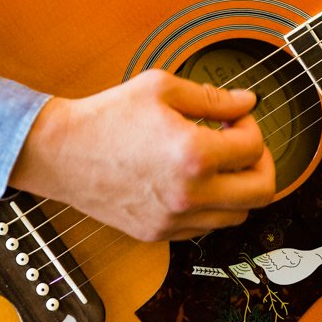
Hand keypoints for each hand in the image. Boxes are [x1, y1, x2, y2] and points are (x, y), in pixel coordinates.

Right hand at [9, 70, 275, 241]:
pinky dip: (213, 206)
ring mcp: (174, 219)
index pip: (255, 148)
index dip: (251, 126)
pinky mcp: (158, 233)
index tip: (236, 119)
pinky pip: (207, 226)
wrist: (60, 152)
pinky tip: (195, 180)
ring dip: (239, 187)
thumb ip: (214, 97)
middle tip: (244, 146)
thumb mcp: (163, 88)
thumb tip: (248, 102)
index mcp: (193, 155)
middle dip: (261, 163)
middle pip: (262, 191)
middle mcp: (188, 194)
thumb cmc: (108, 116)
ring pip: (238, 215)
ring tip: (218, 162)